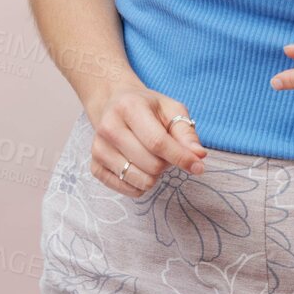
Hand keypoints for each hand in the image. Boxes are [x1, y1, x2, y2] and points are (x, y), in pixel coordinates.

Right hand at [86, 86, 206, 196]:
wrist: (114, 104)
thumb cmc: (148, 108)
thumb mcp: (171, 110)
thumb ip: (186, 133)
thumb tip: (198, 156)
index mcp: (128, 107)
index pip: (157, 142)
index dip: (181, 158)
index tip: (199, 167)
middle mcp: (108, 127)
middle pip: (151, 165)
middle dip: (167, 164)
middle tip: (165, 152)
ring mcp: (98, 148)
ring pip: (141, 180)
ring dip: (154, 175)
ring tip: (151, 158)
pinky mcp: (95, 165)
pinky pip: (128, 189)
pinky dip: (141, 185)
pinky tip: (139, 168)